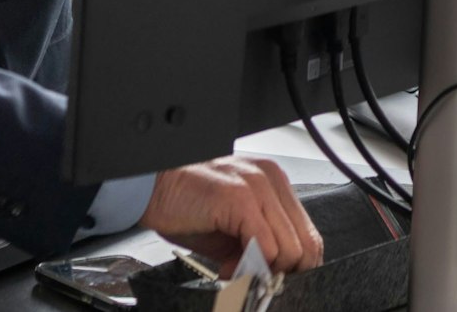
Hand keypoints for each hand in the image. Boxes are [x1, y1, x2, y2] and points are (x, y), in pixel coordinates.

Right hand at [140, 157, 322, 273]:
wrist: (148, 188)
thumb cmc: (185, 204)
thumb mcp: (234, 226)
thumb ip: (263, 243)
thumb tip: (278, 274)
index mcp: (273, 182)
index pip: (308, 236)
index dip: (291, 265)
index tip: (267, 276)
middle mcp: (270, 178)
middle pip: (306, 245)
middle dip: (279, 271)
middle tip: (249, 276)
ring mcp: (257, 185)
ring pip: (290, 250)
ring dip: (262, 270)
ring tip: (231, 267)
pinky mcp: (240, 197)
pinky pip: (266, 246)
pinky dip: (249, 265)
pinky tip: (225, 263)